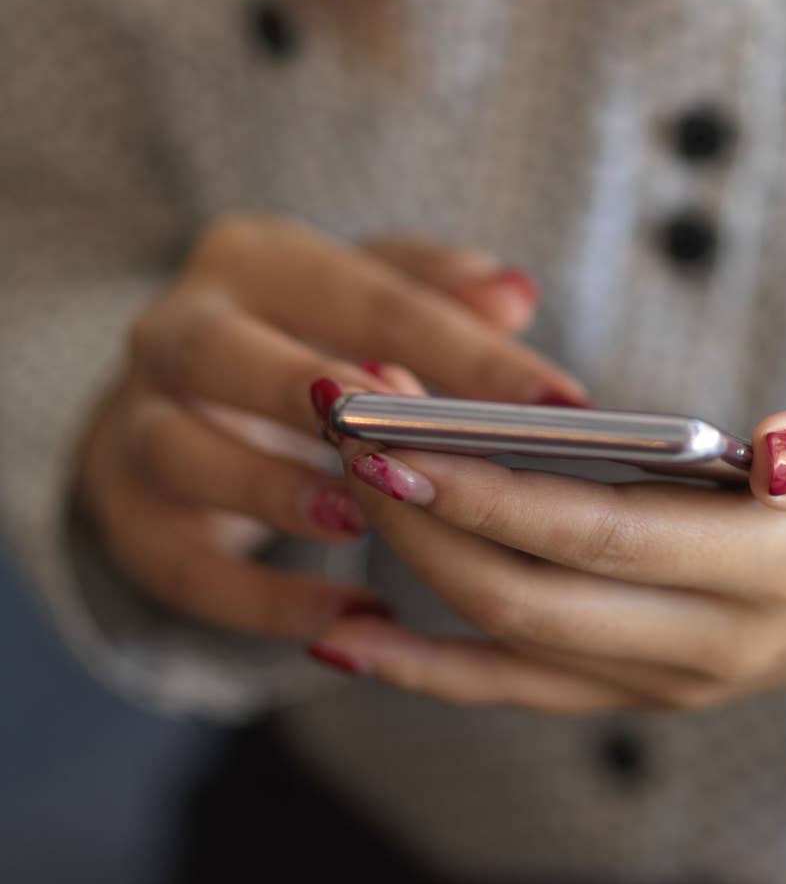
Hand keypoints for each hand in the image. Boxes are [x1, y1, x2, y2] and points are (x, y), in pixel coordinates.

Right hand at [76, 216, 585, 639]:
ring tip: (361, 524)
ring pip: (178, 451)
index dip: (466, 349)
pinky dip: (251, 598)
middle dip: (324, 396)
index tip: (559, 404)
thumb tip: (516, 293)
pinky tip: (341, 622)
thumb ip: (441, 297)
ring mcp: (136, 420)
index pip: (368, 292)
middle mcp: (178, 329)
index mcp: (257, 261)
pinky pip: (172, 560)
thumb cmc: (313, 340)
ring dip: (269, 489)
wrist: (191, 398)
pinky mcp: (127, 509)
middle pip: (225, 352)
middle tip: (417, 442)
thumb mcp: (376, 301)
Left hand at [310, 364, 785, 712]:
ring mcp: (678, 679)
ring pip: (515, 648)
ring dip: (414, 575)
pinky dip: (434, 670)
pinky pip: (527, 690)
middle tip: (342, 417)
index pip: (604, 534)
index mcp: (782, 567)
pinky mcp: (652, 684)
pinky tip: (348, 637)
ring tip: (332, 488)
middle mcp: (717, 643)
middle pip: (534, 594)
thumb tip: (769, 455)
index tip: (393, 422)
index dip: (490, 488)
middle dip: (424, 512)